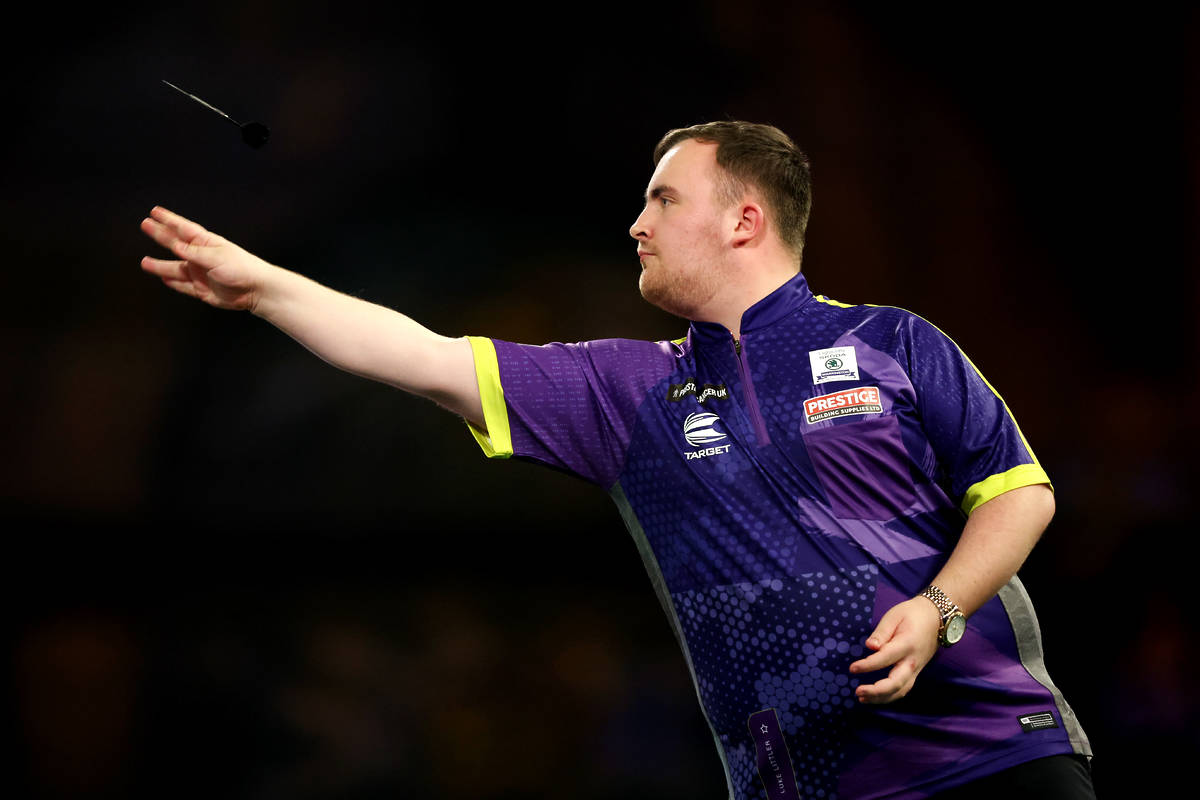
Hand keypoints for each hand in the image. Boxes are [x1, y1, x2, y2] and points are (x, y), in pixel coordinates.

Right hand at [140, 206, 267, 310]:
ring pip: (176, 268)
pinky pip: (183, 286)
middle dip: (160, 235)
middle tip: (144, 225)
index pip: (183, 229)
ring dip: (160, 265)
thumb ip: (193, 253)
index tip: (155, 212)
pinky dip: (173, 283)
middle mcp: (201, 257)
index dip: (169, 220)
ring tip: (144, 262)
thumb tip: (175, 246)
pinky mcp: (202, 290)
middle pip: (176, 244)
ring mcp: (201, 273)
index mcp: (206, 244)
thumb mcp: (216, 257)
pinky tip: (163, 278)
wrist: (256, 290)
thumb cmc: (242, 268)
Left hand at [849, 596, 940, 703]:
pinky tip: (876, 697)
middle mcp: (913, 661)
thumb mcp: (894, 616)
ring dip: (882, 698)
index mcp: (907, 644)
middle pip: (896, 683)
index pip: (885, 658)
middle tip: (858, 692)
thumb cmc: (911, 614)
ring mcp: (916, 669)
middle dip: (876, 691)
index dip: (868, 665)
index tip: (852, 668)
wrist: (936, 618)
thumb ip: (881, 632)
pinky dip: (890, 696)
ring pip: (901, 691)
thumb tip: (870, 646)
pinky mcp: (916, 672)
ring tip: (862, 698)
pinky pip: (903, 689)